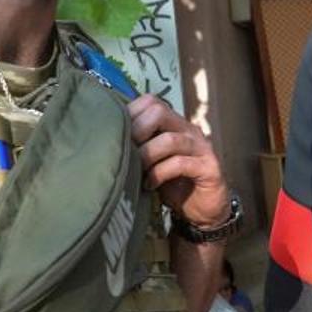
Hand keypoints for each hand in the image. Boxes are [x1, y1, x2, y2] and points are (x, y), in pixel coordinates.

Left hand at [128, 95, 227, 226]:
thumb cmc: (172, 184)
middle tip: (125, 152)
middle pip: (160, 112)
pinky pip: (181, 163)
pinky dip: (159, 174)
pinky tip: (149, 185)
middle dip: (136, 131)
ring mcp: (201, 148)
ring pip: (170, 140)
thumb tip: (102, 139)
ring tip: (135, 171)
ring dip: (146, 155)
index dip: (129, 114)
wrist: (204, 209)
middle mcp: (189, 130)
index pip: (151, 102)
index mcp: (174, 124)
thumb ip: (137, 146)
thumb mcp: (151, 162)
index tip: (115, 136)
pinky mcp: (209, 168)